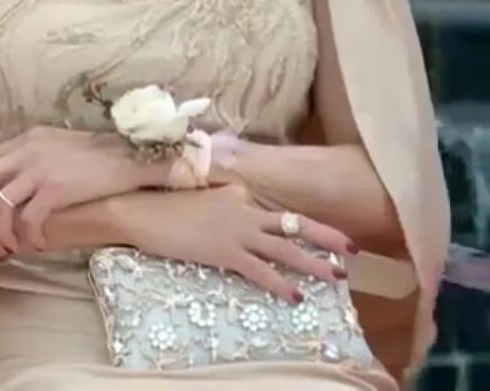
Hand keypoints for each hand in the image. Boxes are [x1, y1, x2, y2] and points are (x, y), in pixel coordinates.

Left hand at [0, 127, 163, 251]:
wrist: (134, 152)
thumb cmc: (101, 152)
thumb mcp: (60, 144)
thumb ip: (36, 155)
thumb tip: (17, 173)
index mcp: (26, 139)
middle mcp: (26, 151)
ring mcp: (38, 170)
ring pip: (0, 204)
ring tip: (6, 247)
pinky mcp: (55, 190)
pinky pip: (29, 219)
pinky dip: (28, 235)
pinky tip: (35, 245)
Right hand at [113, 183, 357, 300]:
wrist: (137, 209)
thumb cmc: (158, 201)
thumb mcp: (193, 192)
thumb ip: (215, 197)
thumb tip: (225, 200)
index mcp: (236, 194)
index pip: (271, 210)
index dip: (293, 224)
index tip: (308, 232)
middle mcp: (244, 210)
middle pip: (294, 224)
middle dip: (327, 237)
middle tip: (352, 249)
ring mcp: (237, 232)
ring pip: (287, 249)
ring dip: (315, 264)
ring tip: (338, 276)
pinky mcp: (226, 252)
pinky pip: (261, 271)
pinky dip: (280, 284)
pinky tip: (294, 297)